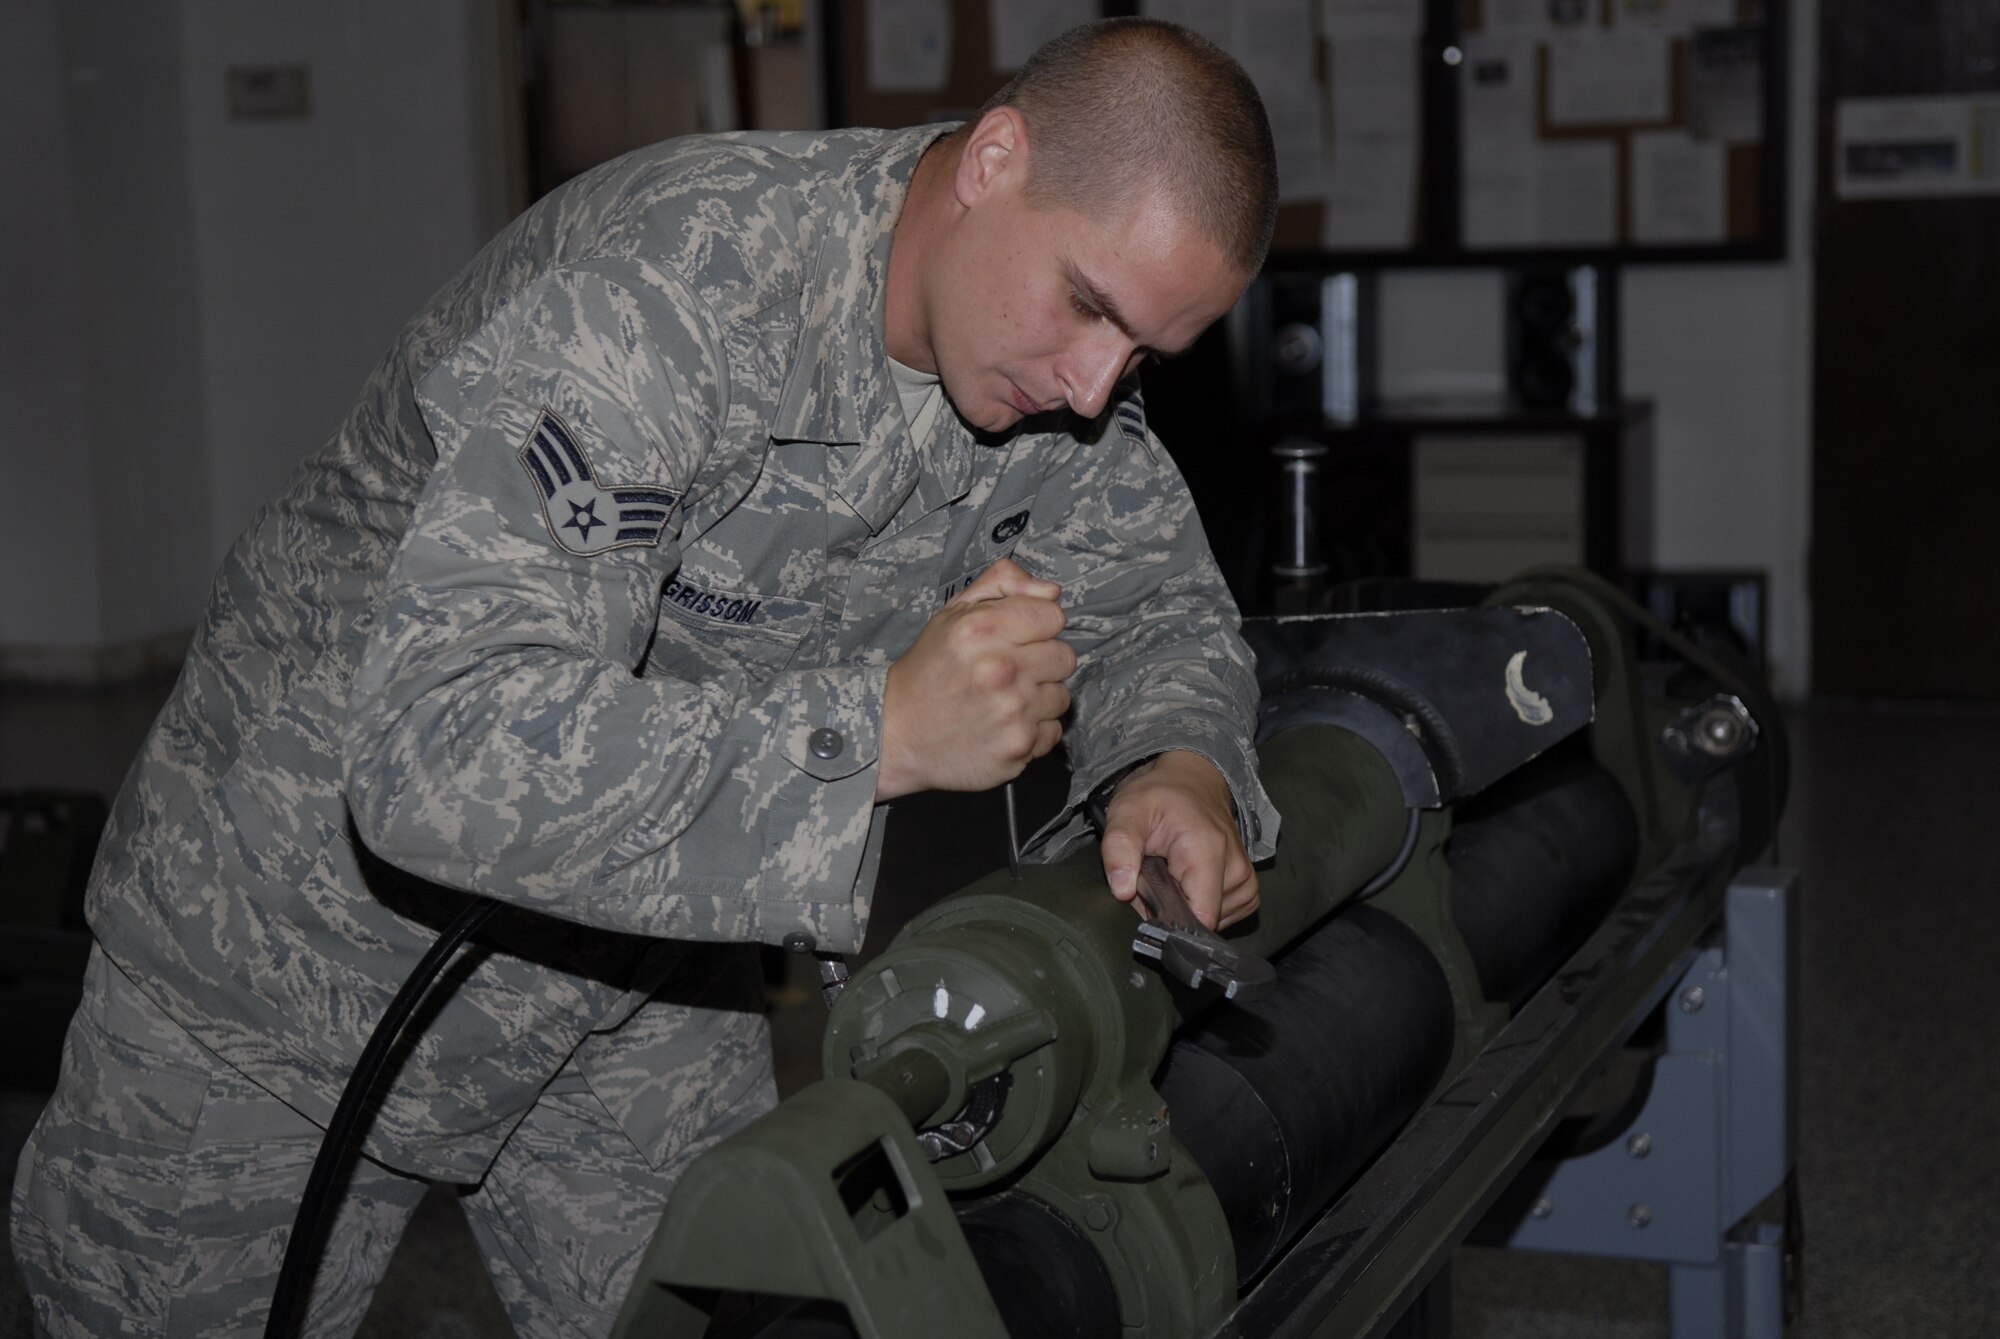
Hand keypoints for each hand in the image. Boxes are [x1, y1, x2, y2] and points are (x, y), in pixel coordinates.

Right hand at [876, 558, 1076, 799]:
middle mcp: (1002, 669)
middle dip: (1041, 662)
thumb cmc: (928, 670)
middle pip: (1065, 657)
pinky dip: (1033, 730)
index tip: (1017, 638)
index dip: (1037, 625)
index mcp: (983, 628)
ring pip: (1062, 696)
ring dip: (1039, 698)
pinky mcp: (1018, 747)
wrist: (896, 734)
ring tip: (1005, 700)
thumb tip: (1051, 591)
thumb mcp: (952, 613)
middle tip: (1011, 671)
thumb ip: (1002, 583)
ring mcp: (1013, 712)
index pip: (1054, 614)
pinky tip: (1003, 725)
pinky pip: (1053, 732)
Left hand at [1099, 751, 1257, 930]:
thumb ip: (1118, 849)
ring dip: (1186, 905)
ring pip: (1212, 921)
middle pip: (1202, 920)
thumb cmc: (1158, 795)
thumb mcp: (1126, 813)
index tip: (1150, 900)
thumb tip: (1122, 890)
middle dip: (1172, 909)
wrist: (1191, 780)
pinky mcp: (1247, 886)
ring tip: (1171, 874)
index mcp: (1207, 848)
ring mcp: (1246, 878)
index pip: (1201, 916)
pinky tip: (1188, 882)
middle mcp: (1236, 866)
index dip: (1170, 920)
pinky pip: (1225, 915)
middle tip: (1156, 875)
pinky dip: (1202, 904)